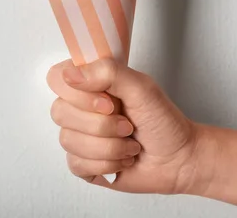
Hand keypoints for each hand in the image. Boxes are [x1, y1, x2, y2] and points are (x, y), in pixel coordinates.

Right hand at [47, 59, 207, 193]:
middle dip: (101, 125)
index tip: (108, 103)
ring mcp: (79, 136)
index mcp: (91, 83)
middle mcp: (81, 108)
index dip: (79, 94)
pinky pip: (76, 163)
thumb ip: (107, 72)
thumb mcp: (141, 87)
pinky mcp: (82, 163)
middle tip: (127, 125)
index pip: (58, 78)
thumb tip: (70, 75)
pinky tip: (122, 159)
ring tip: (130, 144)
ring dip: (109, 146)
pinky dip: (106, 164)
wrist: (178, 159)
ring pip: (69, 140)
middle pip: (59, 112)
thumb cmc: (163, 121)